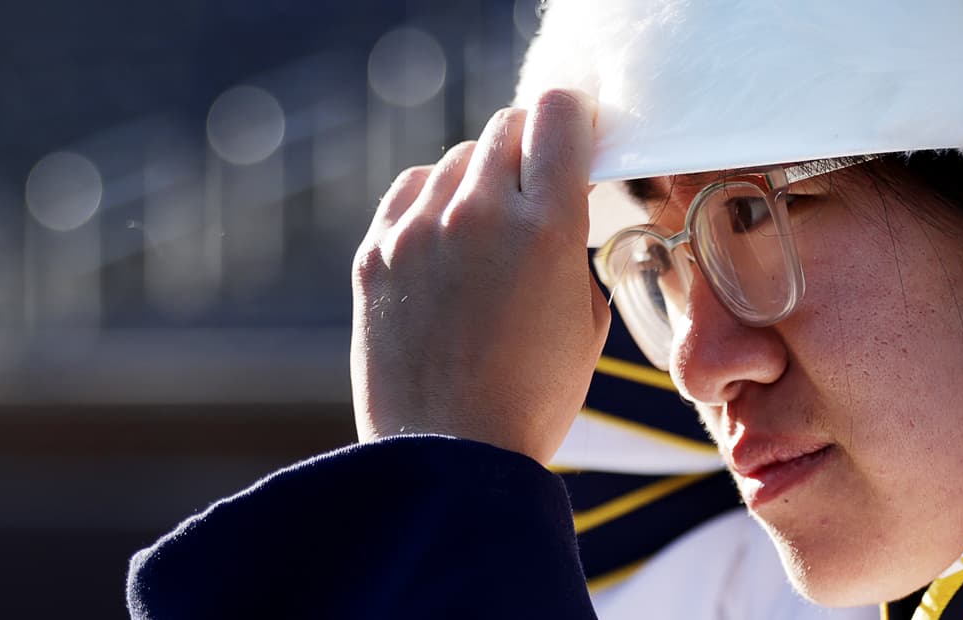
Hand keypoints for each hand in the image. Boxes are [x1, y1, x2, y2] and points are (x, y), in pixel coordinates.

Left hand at [349, 90, 609, 463]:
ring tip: (490, 233)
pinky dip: (434, 200)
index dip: (576, 120)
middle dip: (531, 149)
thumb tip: (562, 204)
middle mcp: (478, 212)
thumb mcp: (588, 321)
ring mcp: (418, 229)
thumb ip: (575, 244)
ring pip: (457, 157)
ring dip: (481, 178)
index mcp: (546, 226)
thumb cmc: (530, 398)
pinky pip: (411, 189)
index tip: (579, 139)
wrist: (448, 458)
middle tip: (538, 190)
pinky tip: (448, 239)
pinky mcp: (375, 252)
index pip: (560, 113)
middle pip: (508, 125)